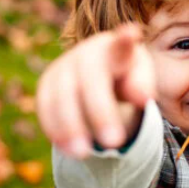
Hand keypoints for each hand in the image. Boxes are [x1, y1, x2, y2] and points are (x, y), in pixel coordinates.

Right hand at [36, 23, 156, 158]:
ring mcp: (63, 67)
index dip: (125, 39)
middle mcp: (86, 52)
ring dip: (71, 126)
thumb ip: (143, 85)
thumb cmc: (125, 75)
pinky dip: (55, 129)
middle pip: (91, 78)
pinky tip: (68, 150)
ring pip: (62, 94)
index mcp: (115, 48)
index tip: (132, 33)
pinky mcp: (47, 84)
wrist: (97, 72)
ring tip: (85, 154)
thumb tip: (142, 97)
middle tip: (115, 142)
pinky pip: (45, 106)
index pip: (122, 43)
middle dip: (101, 111)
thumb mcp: (139, 78)